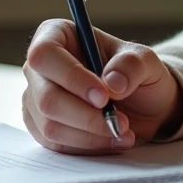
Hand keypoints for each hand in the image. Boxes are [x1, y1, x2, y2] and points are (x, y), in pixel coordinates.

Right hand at [22, 19, 182, 153]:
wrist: (142, 104)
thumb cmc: (137, 74)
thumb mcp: (146, 61)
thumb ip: (132, 65)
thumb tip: (112, 83)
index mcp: (57, 35)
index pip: (45, 54)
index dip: (71, 77)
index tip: (104, 97)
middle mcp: (39, 67)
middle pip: (46, 97)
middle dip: (86, 116)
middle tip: (121, 122)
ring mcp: (36, 98)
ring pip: (50, 126)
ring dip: (91, 135)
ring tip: (123, 132)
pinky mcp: (42, 127)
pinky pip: (57, 144)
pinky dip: (88, 147)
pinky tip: (113, 141)